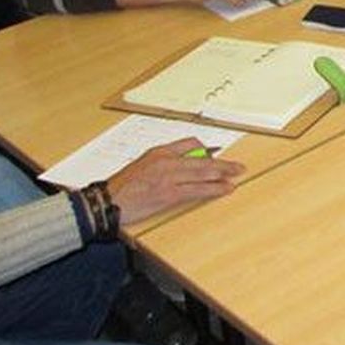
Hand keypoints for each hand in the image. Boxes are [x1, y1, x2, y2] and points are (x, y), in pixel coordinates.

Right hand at [107, 136, 243, 224]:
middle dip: (223, 163)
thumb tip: (183, 164)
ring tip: (236, 176)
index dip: (205, 149)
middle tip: (238, 166)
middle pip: (202, 159)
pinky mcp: (169, 194)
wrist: (106, 201)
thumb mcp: (142, 164)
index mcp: (159, 152)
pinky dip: (214, 189)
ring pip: (203, 174)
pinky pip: (197, 190)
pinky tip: (224, 189)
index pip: (189, 143)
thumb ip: (162, 162)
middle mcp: (166, 161)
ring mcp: (169, 178)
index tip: (214, 154)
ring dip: (223, 175)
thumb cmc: (122, 186)